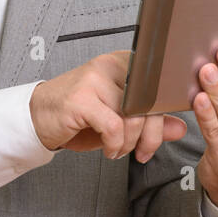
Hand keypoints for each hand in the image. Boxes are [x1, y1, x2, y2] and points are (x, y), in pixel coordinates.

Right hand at [29, 50, 186, 161]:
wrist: (37, 116)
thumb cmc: (78, 115)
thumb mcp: (119, 119)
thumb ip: (150, 122)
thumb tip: (180, 127)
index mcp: (124, 64)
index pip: (158, 89)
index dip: (163, 116)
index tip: (158, 136)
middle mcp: (111, 66)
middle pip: (148, 102)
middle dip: (150, 135)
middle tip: (142, 152)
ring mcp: (94, 80)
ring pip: (133, 115)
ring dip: (130, 142)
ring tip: (119, 150)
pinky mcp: (81, 98)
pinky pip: (114, 126)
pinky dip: (116, 144)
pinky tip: (108, 148)